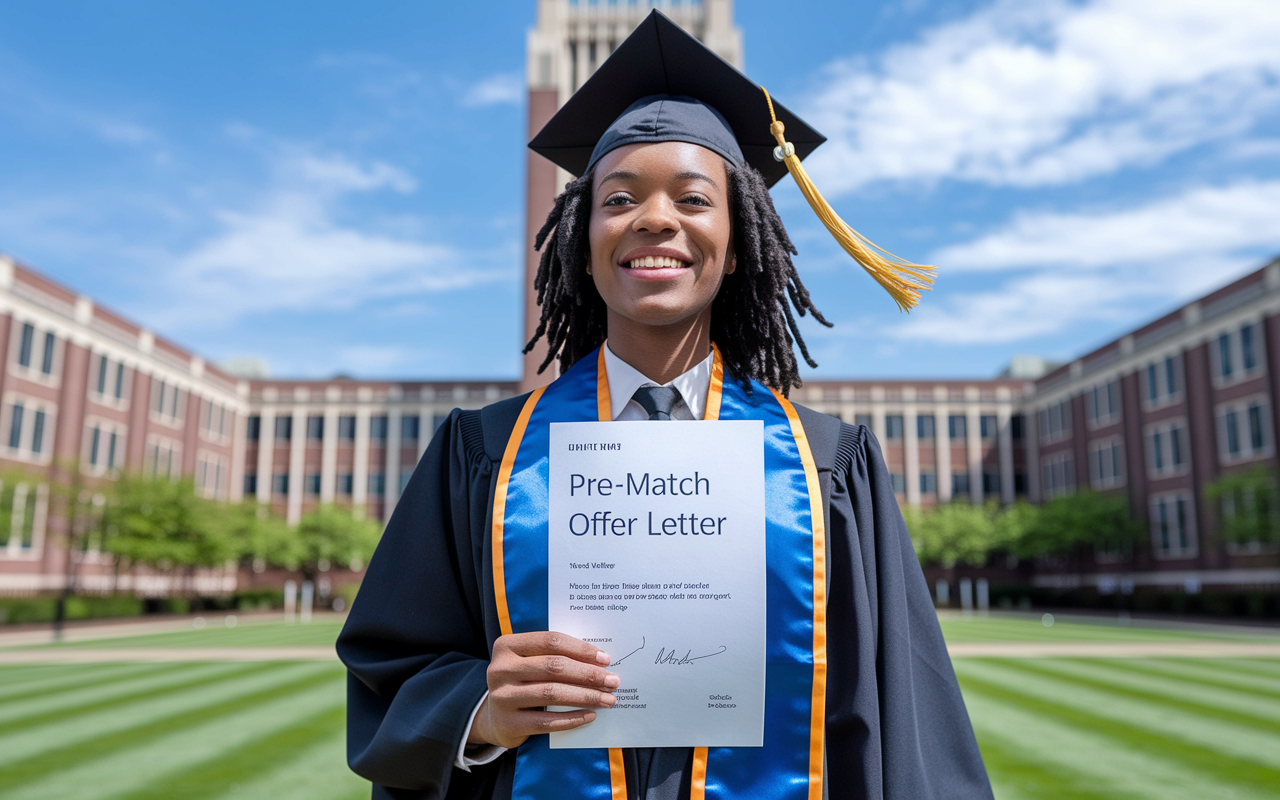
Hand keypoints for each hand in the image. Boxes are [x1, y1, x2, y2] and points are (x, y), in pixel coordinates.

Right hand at [468, 631, 618, 748]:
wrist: (494, 717)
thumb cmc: (522, 682)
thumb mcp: (529, 662)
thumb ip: (554, 656)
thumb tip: (599, 661)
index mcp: (506, 646)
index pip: (550, 641)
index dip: (580, 649)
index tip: (605, 659)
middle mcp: (500, 669)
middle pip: (553, 667)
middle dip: (588, 674)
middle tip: (612, 681)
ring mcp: (501, 697)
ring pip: (552, 693)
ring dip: (585, 696)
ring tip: (607, 699)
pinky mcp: (508, 723)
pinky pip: (547, 721)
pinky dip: (572, 718)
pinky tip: (590, 715)